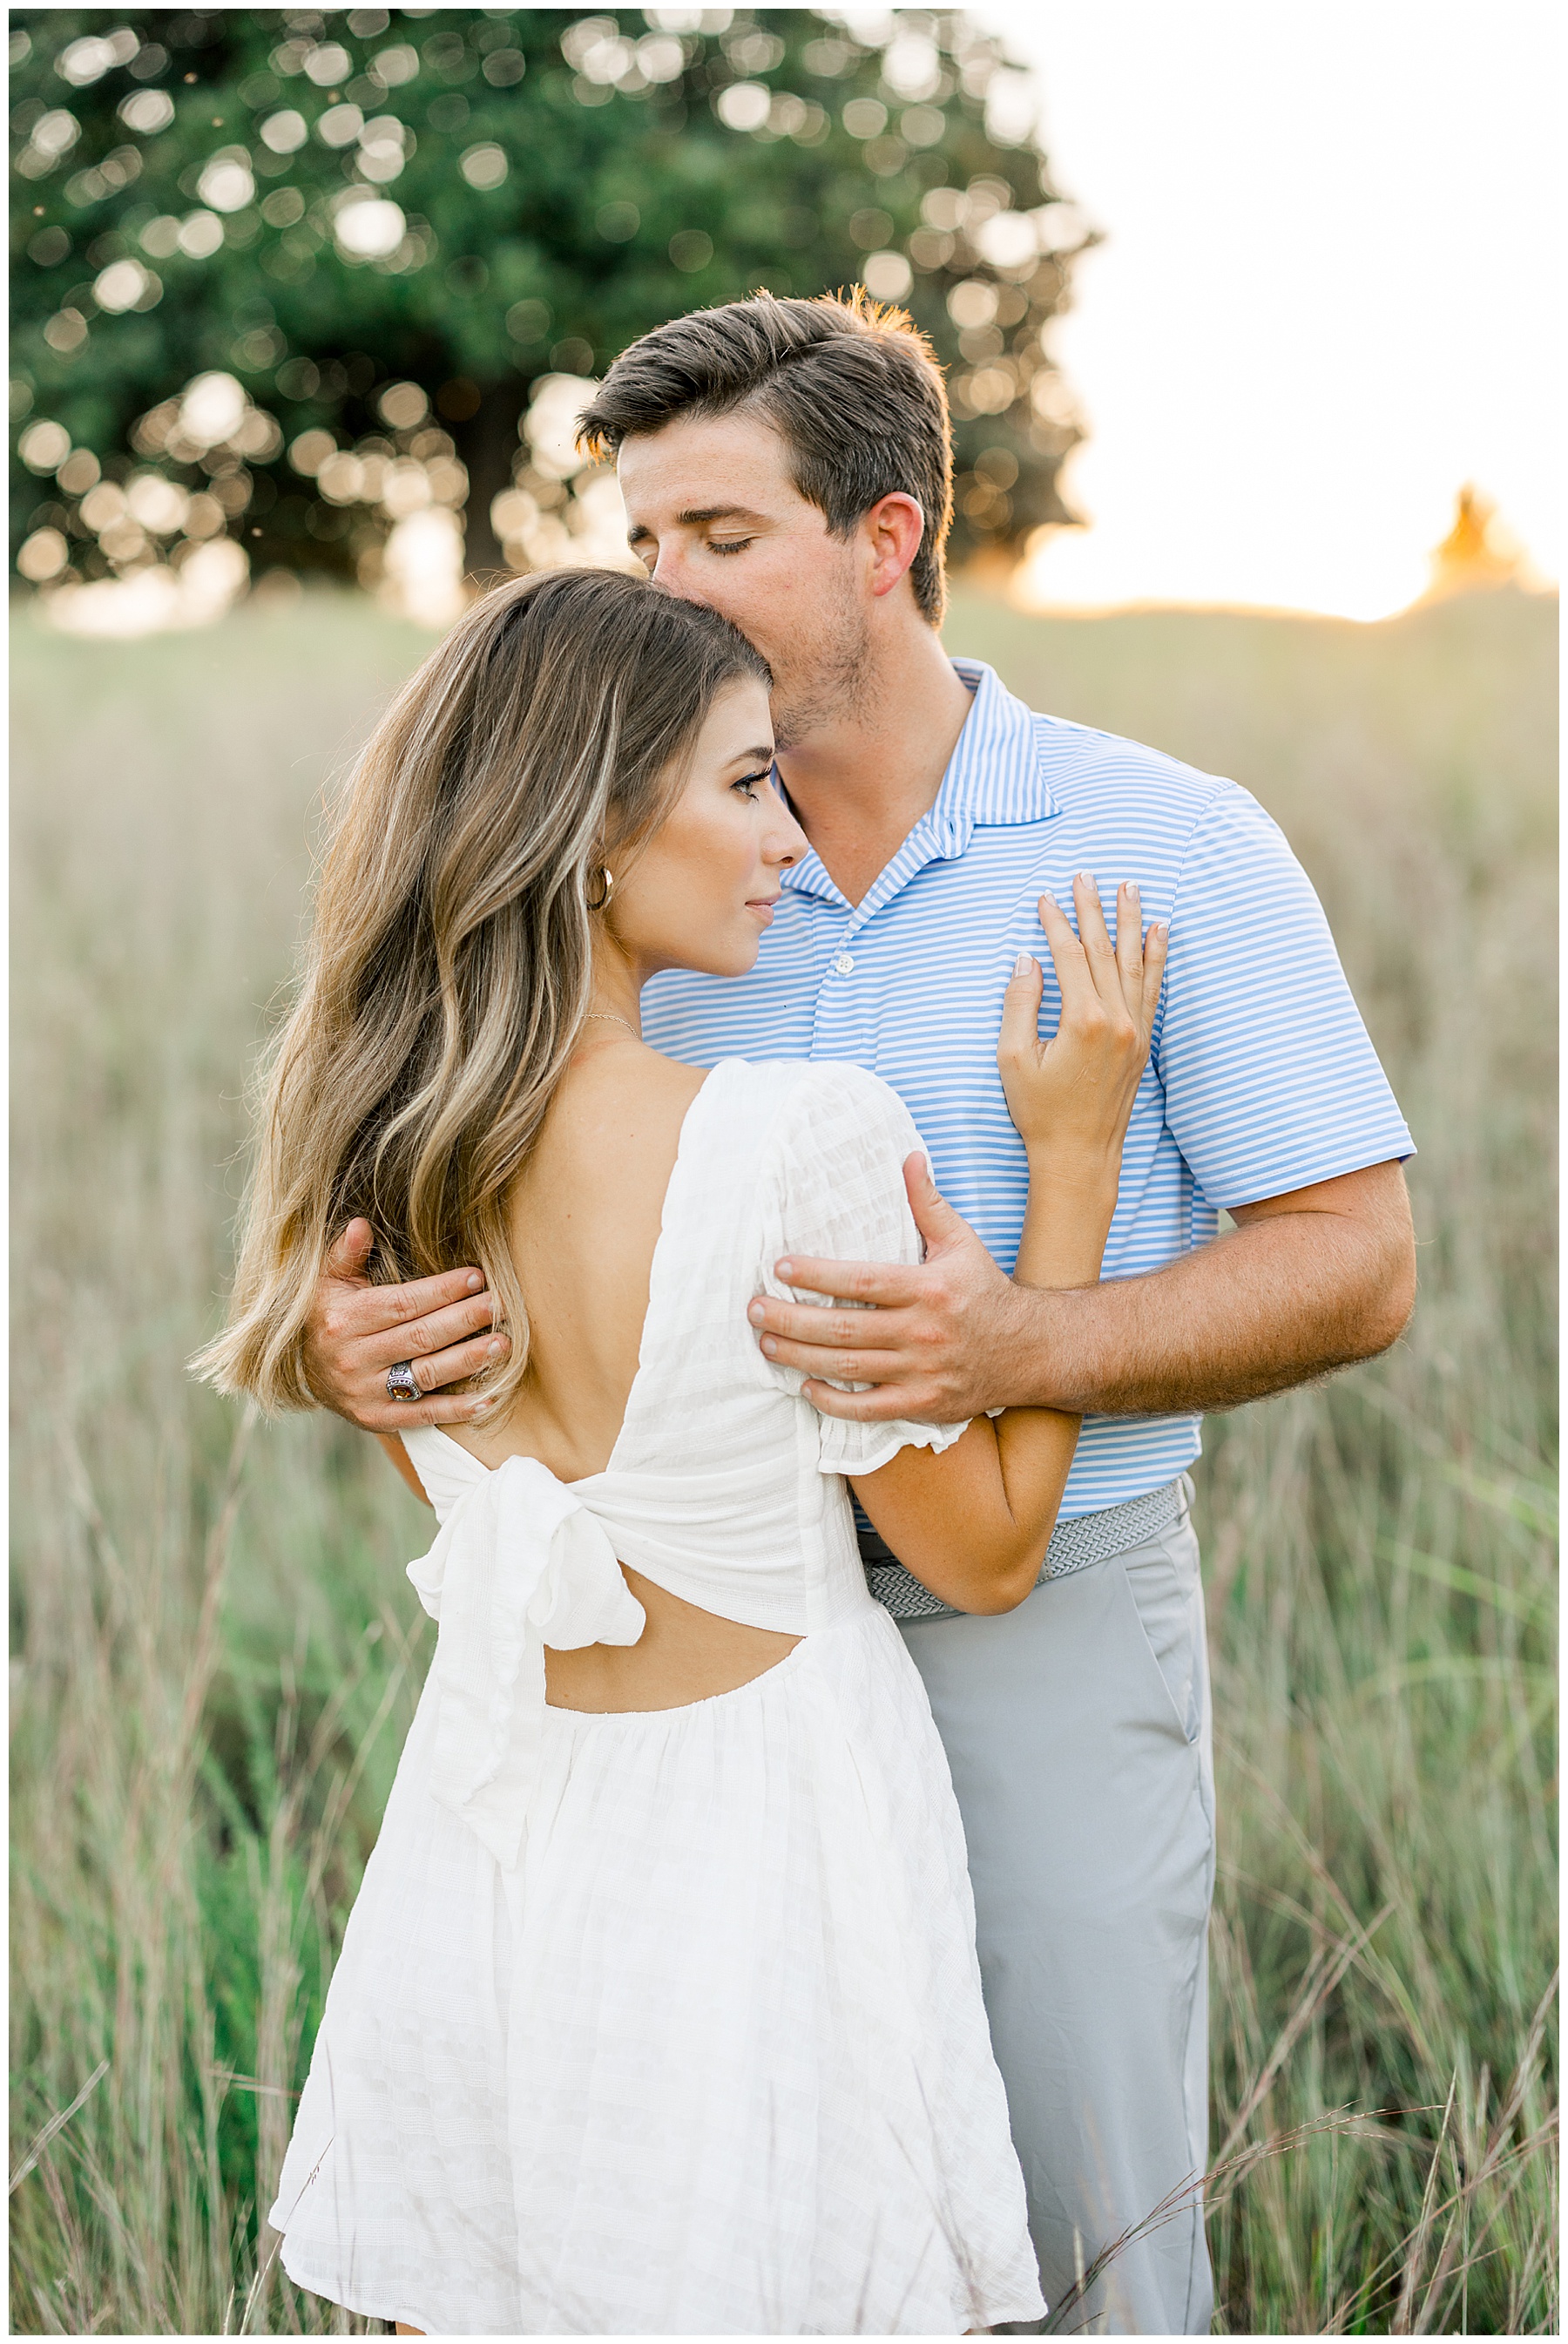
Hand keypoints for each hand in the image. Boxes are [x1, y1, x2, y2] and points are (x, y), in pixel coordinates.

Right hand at [302, 1219, 510, 1430]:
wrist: (306, 1371)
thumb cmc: (328, 1315)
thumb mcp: (327, 1281)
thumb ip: (345, 1254)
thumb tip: (359, 1225)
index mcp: (344, 1320)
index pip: (402, 1304)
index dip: (441, 1291)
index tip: (476, 1277)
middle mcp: (353, 1358)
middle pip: (420, 1337)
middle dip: (464, 1319)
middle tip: (500, 1305)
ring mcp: (365, 1392)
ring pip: (426, 1374)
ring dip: (468, 1360)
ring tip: (502, 1344)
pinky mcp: (377, 1419)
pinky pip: (422, 1415)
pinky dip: (457, 1410)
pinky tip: (489, 1397)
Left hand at [747, 1155, 1033, 1423]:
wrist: (1032, 1351)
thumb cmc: (986, 1291)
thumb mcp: (962, 1242)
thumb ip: (928, 1204)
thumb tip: (909, 1157)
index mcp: (928, 1289)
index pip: (862, 1282)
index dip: (816, 1276)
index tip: (780, 1268)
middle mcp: (923, 1332)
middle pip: (844, 1329)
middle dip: (791, 1320)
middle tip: (754, 1309)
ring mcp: (922, 1373)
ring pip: (848, 1369)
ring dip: (800, 1357)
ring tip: (766, 1343)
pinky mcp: (923, 1405)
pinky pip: (868, 1410)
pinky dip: (833, 1403)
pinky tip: (805, 1386)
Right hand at [998, 875, 1166, 1162]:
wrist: (1078, 1155)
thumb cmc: (1040, 1112)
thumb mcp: (1014, 1059)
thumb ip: (1020, 1004)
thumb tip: (1027, 960)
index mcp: (1083, 1020)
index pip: (1069, 956)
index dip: (1055, 923)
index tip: (1045, 898)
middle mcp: (1116, 1020)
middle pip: (1104, 951)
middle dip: (1094, 910)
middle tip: (1086, 875)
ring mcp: (1134, 1030)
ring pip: (1134, 963)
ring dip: (1131, 922)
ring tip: (1130, 888)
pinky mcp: (1141, 1042)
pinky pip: (1152, 989)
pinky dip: (1156, 958)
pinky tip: (1158, 933)